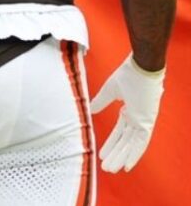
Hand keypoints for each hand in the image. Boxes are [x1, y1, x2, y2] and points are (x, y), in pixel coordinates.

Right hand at [90, 55, 164, 172]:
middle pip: (125, 142)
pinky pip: (140, 143)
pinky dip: (134, 154)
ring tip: (111, 170)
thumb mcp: (110, 90)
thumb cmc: (128, 74)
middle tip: (106, 168)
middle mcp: (137, 119)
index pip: (120, 133)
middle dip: (115, 155)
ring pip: (131, 145)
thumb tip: (90, 110)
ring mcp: (143, 121)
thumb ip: (101, 102)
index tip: (102, 154)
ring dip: (121, 158)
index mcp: (130, 111)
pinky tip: (127, 165)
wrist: (141, 66)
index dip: (111, 144)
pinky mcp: (147, 122)